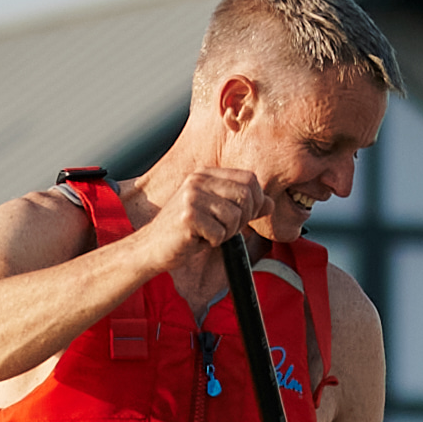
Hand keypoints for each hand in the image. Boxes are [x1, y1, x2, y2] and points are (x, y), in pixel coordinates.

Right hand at [140, 146, 290, 261]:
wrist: (153, 247)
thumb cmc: (186, 231)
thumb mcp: (217, 214)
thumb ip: (244, 206)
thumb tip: (270, 203)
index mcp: (206, 174)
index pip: (250, 179)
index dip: (255, 201)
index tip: (243, 216)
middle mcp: (198, 180)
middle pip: (246, 196)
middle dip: (242, 219)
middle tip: (224, 229)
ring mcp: (191, 196)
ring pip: (235, 216)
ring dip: (227, 233)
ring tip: (208, 233)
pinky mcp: (187, 216)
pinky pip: (220, 233)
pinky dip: (214, 242)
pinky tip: (198, 239)